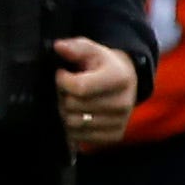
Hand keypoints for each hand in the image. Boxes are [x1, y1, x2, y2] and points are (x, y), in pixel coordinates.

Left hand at [55, 37, 137, 152]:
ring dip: (65, 113)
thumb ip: (76, 47)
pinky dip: (72, 128)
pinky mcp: (114, 136)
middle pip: (72, 106)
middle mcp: (124, 103)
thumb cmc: (103, 65)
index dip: (62, 80)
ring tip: (73, 100)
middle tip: (67, 89)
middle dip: (62, 96)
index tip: (62, 74)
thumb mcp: (92, 50)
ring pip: (73, 124)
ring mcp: (120, 122)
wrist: (125, 81)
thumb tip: (59, 46)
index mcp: (120, 79)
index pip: (79, 88)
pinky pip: (79, 138)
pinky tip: (79, 114)